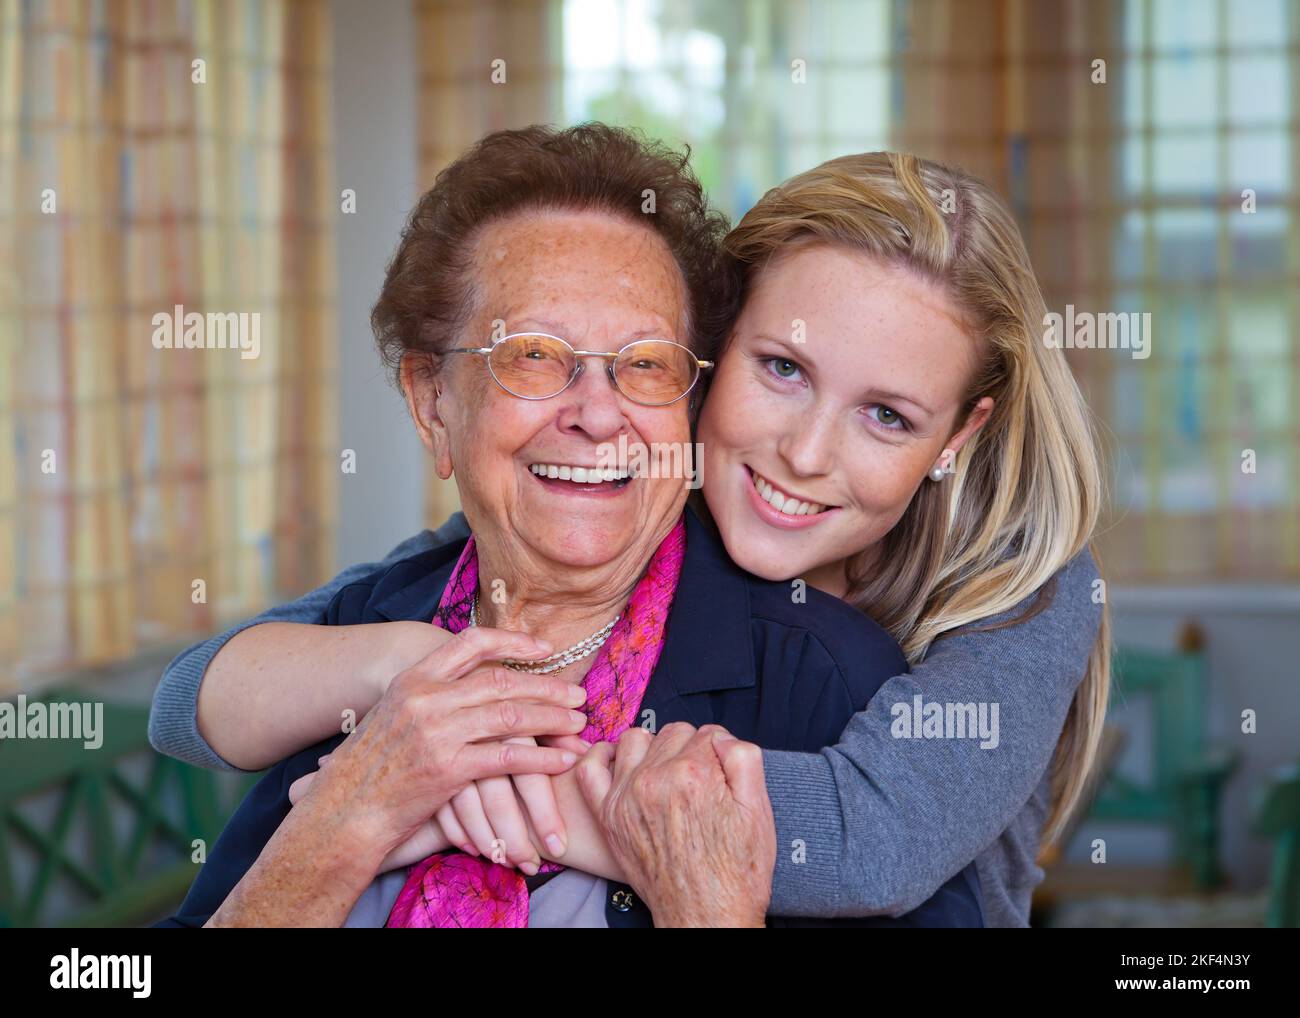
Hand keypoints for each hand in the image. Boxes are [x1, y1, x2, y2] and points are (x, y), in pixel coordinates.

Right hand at [298, 627, 590, 860]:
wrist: (344, 812)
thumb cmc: (370, 768)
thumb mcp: (395, 714)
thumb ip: (433, 695)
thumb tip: (479, 683)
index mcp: (414, 678)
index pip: (471, 642)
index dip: (513, 641)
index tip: (545, 649)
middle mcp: (426, 697)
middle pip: (502, 681)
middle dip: (547, 687)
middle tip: (579, 695)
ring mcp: (437, 732)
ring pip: (512, 717)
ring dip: (553, 720)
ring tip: (579, 725)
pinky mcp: (448, 769)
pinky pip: (508, 758)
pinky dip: (542, 759)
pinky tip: (562, 761)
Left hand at [575, 723, 775, 927]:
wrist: (706, 915)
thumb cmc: (734, 870)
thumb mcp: (759, 811)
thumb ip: (744, 758)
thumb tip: (721, 737)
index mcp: (696, 774)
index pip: (708, 733)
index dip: (720, 753)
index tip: (722, 775)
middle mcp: (656, 779)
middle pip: (675, 733)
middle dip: (691, 750)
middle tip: (701, 783)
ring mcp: (627, 795)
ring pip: (637, 738)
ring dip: (653, 748)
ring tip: (668, 774)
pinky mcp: (608, 814)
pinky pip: (589, 768)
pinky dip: (601, 756)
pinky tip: (621, 764)